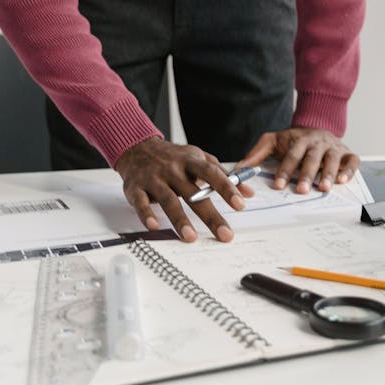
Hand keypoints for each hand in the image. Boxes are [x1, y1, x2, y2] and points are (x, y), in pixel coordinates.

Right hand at [113, 138, 255, 242]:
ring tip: (191, 237)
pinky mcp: (136, 188)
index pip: (212, 173)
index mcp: (190, 160)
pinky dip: (147, 214)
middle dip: (210, 215)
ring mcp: (154, 178)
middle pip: (193, 193)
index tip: (240, 205)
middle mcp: (173, 169)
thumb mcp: (199, 159)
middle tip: (225, 234)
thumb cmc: (174, 157)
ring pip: (168, 199)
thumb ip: (222, 174)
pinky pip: (141, 202)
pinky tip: (155, 227)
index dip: (226, 188)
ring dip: (179, 219)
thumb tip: (248, 193)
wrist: (138, 147)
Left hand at [238, 127, 358, 194]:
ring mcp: (333, 147)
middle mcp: (316, 142)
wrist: (318, 124)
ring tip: (324, 188)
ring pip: (332, 159)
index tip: (278, 185)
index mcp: (298, 139)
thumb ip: (256, 154)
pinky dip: (349, 170)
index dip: (285, 170)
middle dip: (306, 174)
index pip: (291, 155)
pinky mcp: (347, 153)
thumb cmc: (294, 139)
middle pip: (311, 158)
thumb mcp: (273, 141)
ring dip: (328, 173)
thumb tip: (237, 170)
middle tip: (300, 190)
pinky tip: (342, 180)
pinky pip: (352, 160)